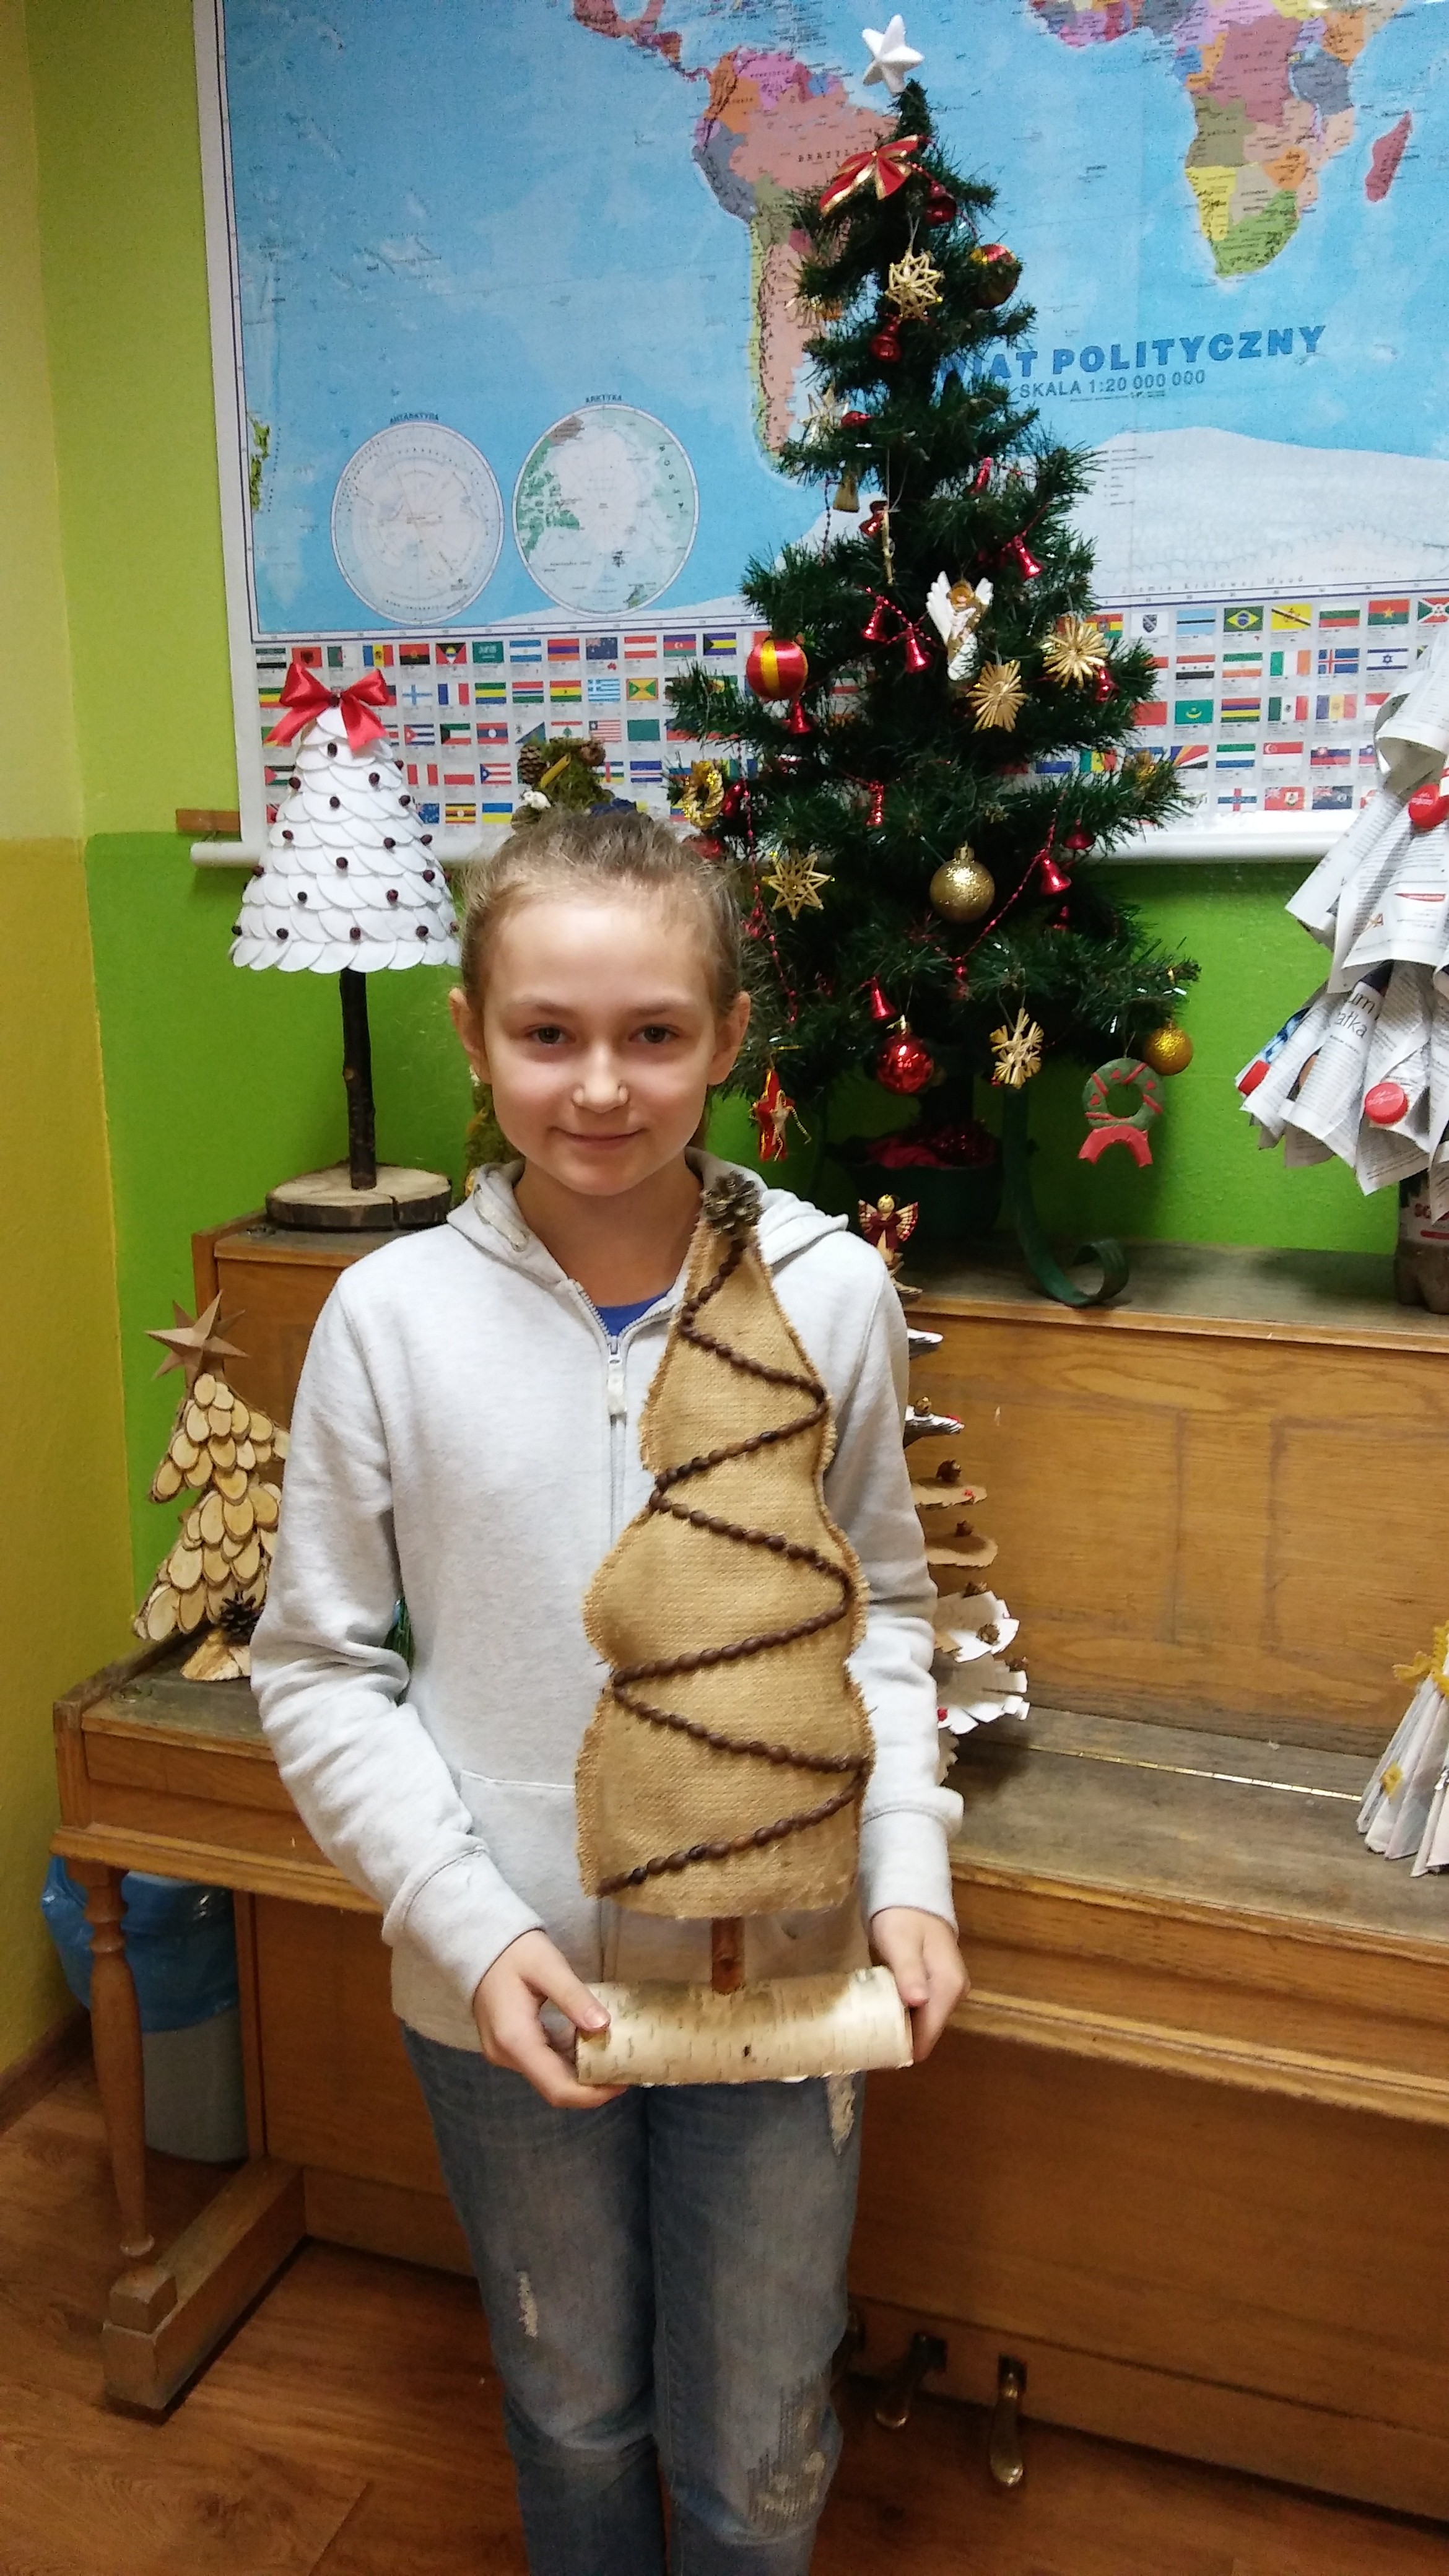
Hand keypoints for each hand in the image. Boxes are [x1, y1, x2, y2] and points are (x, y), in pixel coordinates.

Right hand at [472, 1930, 623, 2109]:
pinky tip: (589, 2046)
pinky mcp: (509, 2046)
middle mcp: (506, 2055)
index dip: (593, 2094)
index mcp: (515, 2040)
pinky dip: (568, 2061)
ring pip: (549, 2078)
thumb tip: (603, 2027)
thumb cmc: (515, 1951)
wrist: (478, 1943)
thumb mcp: (548, 1966)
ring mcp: (505, 2053)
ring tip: (614, 2058)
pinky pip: (542, 2064)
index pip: (557, 2087)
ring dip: (581, 2074)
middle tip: (625, 2070)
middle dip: (592, 2086)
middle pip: (554, 2087)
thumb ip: (574, 1997)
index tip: (623, 2082)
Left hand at [869, 1907, 967, 2062]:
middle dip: (899, 2041)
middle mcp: (954, 1992)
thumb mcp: (901, 1943)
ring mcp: (947, 1989)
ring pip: (923, 2022)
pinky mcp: (936, 1984)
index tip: (874, 2054)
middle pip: (926, 2031)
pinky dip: (902, 2015)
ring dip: (900, 2029)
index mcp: (948, 1987)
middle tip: (866, 2044)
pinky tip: (881, 2014)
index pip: (928, 2034)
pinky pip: (920, 2010)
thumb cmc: (902, 1917)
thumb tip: (918, 2003)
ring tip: (869, 2033)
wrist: (910, 1892)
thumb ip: (909, 1973)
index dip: (903, 2048)